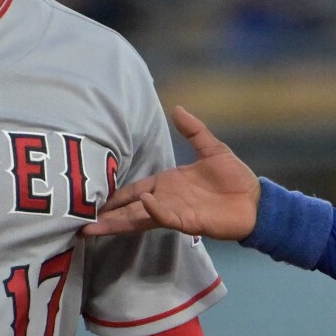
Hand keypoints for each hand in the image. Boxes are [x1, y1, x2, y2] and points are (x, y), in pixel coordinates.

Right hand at [85, 107, 260, 240]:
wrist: (256, 201)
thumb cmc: (234, 178)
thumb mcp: (212, 148)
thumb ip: (193, 130)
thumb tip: (177, 108)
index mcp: (166, 185)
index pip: (133, 191)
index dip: (114, 196)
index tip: (90, 199)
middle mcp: (166, 201)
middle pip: (129, 210)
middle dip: (106, 217)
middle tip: (79, 224)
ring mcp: (175, 213)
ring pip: (139, 218)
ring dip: (117, 222)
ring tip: (92, 227)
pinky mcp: (188, 221)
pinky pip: (166, 216)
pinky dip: (154, 210)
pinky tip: (141, 204)